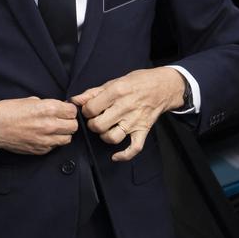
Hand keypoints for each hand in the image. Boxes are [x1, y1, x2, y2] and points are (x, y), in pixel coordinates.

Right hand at [0, 96, 78, 154]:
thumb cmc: (10, 111)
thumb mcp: (32, 100)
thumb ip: (49, 105)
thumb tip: (60, 108)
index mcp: (49, 109)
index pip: (73, 111)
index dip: (69, 110)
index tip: (65, 110)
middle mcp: (50, 124)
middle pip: (73, 126)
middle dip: (69, 122)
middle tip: (62, 120)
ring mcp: (46, 139)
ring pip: (67, 138)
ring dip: (63, 133)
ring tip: (55, 129)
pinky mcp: (40, 149)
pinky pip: (55, 146)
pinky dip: (53, 142)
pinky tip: (45, 136)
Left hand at [71, 67, 185, 161]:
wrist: (163, 86)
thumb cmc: (139, 82)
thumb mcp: (115, 81)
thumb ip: (93, 92)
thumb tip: (74, 100)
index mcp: (118, 91)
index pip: (91, 108)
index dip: (86, 110)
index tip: (90, 109)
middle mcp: (126, 107)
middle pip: (98, 125)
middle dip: (92, 124)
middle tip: (96, 119)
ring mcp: (135, 120)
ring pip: (112, 138)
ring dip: (104, 136)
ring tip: (105, 129)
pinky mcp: (143, 130)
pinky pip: (134, 148)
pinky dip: (124, 155)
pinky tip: (115, 156)